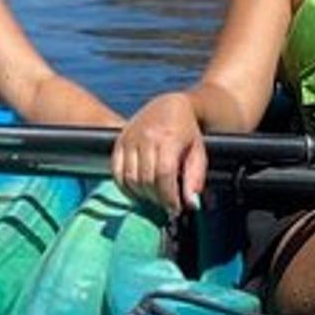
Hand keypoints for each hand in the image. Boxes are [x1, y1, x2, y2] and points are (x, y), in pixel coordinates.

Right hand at [112, 93, 208, 215]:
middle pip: (146, 179)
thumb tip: (190, 204)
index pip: (164, 174)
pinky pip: (116, 171)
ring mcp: (129, 138)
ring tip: (154, 198)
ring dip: (142, 195)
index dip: (169, 196)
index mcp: (169, 137)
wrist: (169, 105)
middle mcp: (146, 136)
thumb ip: (195, 178)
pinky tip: (138, 192)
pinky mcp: (119, 141)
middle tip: (166, 205)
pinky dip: (125, 187)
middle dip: (157, 198)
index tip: (175, 209)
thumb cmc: (187, 131)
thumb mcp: (198, 152)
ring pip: (130, 178)